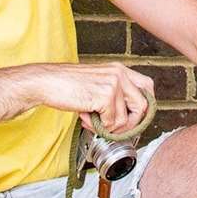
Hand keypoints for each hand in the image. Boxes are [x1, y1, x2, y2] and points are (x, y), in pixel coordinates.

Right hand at [32, 62, 153, 134]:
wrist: (49, 82)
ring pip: (126, 119)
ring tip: (92, 120)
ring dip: (109, 127)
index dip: (144, 107)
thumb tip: (128, 119)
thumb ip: (114, 94)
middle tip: (113, 128)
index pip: (148, 87)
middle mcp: (120, 73)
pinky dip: (99, 127)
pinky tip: (86, 118)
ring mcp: (114, 83)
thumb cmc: (69, 85)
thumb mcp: (98, 83)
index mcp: (120, 69)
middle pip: (143, 106)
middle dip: (131, 124)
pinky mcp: (105, 95)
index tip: (131, 120)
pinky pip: (112, 123)